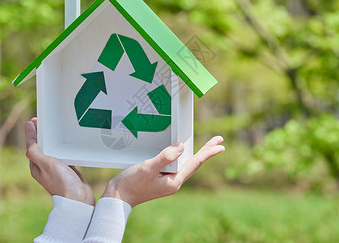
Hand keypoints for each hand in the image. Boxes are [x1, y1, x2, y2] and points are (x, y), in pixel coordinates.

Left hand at [25, 117, 94, 205]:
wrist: (78, 198)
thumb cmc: (61, 182)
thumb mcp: (45, 163)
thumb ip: (35, 150)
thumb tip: (29, 136)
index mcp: (36, 166)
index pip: (32, 145)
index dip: (32, 132)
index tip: (33, 120)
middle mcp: (45, 167)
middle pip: (42, 146)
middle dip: (42, 134)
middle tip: (43, 120)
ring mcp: (57, 168)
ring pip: (54, 150)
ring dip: (54, 140)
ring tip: (55, 129)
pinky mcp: (69, 169)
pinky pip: (65, 154)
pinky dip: (64, 147)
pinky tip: (68, 143)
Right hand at [101, 136, 224, 206]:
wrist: (117, 198)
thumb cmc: (130, 184)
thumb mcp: (147, 168)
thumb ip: (164, 157)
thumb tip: (180, 147)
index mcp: (174, 181)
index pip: (195, 163)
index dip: (208, 153)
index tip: (220, 145)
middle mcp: (173, 182)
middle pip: (194, 164)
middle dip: (206, 152)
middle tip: (219, 141)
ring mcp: (167, 181)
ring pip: (186, 164)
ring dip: (197, 154)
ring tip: (207, 146)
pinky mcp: (161, 178)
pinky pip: (177, 165)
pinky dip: (184, 157)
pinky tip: (184, 153)